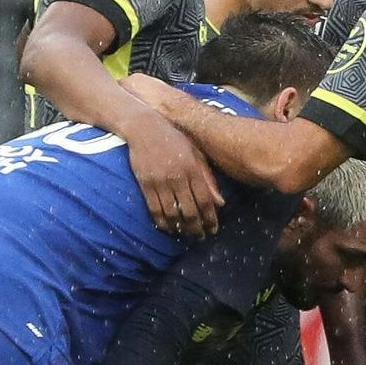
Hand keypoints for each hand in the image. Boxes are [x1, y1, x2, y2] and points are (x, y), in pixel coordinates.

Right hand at [123, 105, 221, 235]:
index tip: (213, 229)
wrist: (145, 127)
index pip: (205, 200)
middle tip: (201, 236)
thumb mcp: (196, 154)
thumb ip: (208, 179)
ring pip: (172, 214)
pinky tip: (168, 228)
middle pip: (189, 211)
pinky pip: (154, 210)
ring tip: (186, 235)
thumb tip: (220, 203)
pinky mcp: (145, 184)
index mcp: (193, 169)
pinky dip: (162, 222)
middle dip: (197, 228)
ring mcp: (160, 181)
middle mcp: (178, 177)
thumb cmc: (174, 139)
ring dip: (180, 228)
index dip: (210, 219)